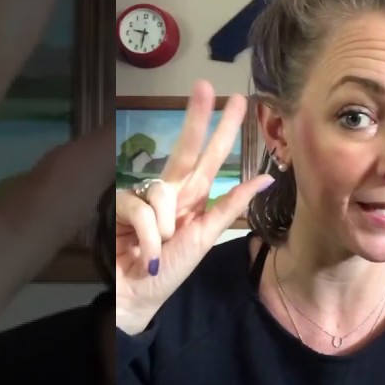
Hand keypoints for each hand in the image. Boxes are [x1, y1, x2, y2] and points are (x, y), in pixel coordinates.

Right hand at [114, 81, 273, 334]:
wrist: (136, 297)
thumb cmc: (170, 270)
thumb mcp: (205, 237)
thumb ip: (230, 206)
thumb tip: (265, 177)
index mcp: (192, 197)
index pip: (209, 156)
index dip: (222, 129)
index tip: (235, 100)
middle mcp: (169, 191)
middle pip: (184, 148)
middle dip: (196, 118)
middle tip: (205, 86)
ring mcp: (143, 197)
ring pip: (162, 192)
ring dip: (164, 227)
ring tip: (159, 249)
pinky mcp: (119, 207)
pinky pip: (141, 211)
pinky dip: (147, 237)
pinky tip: (143, 253)